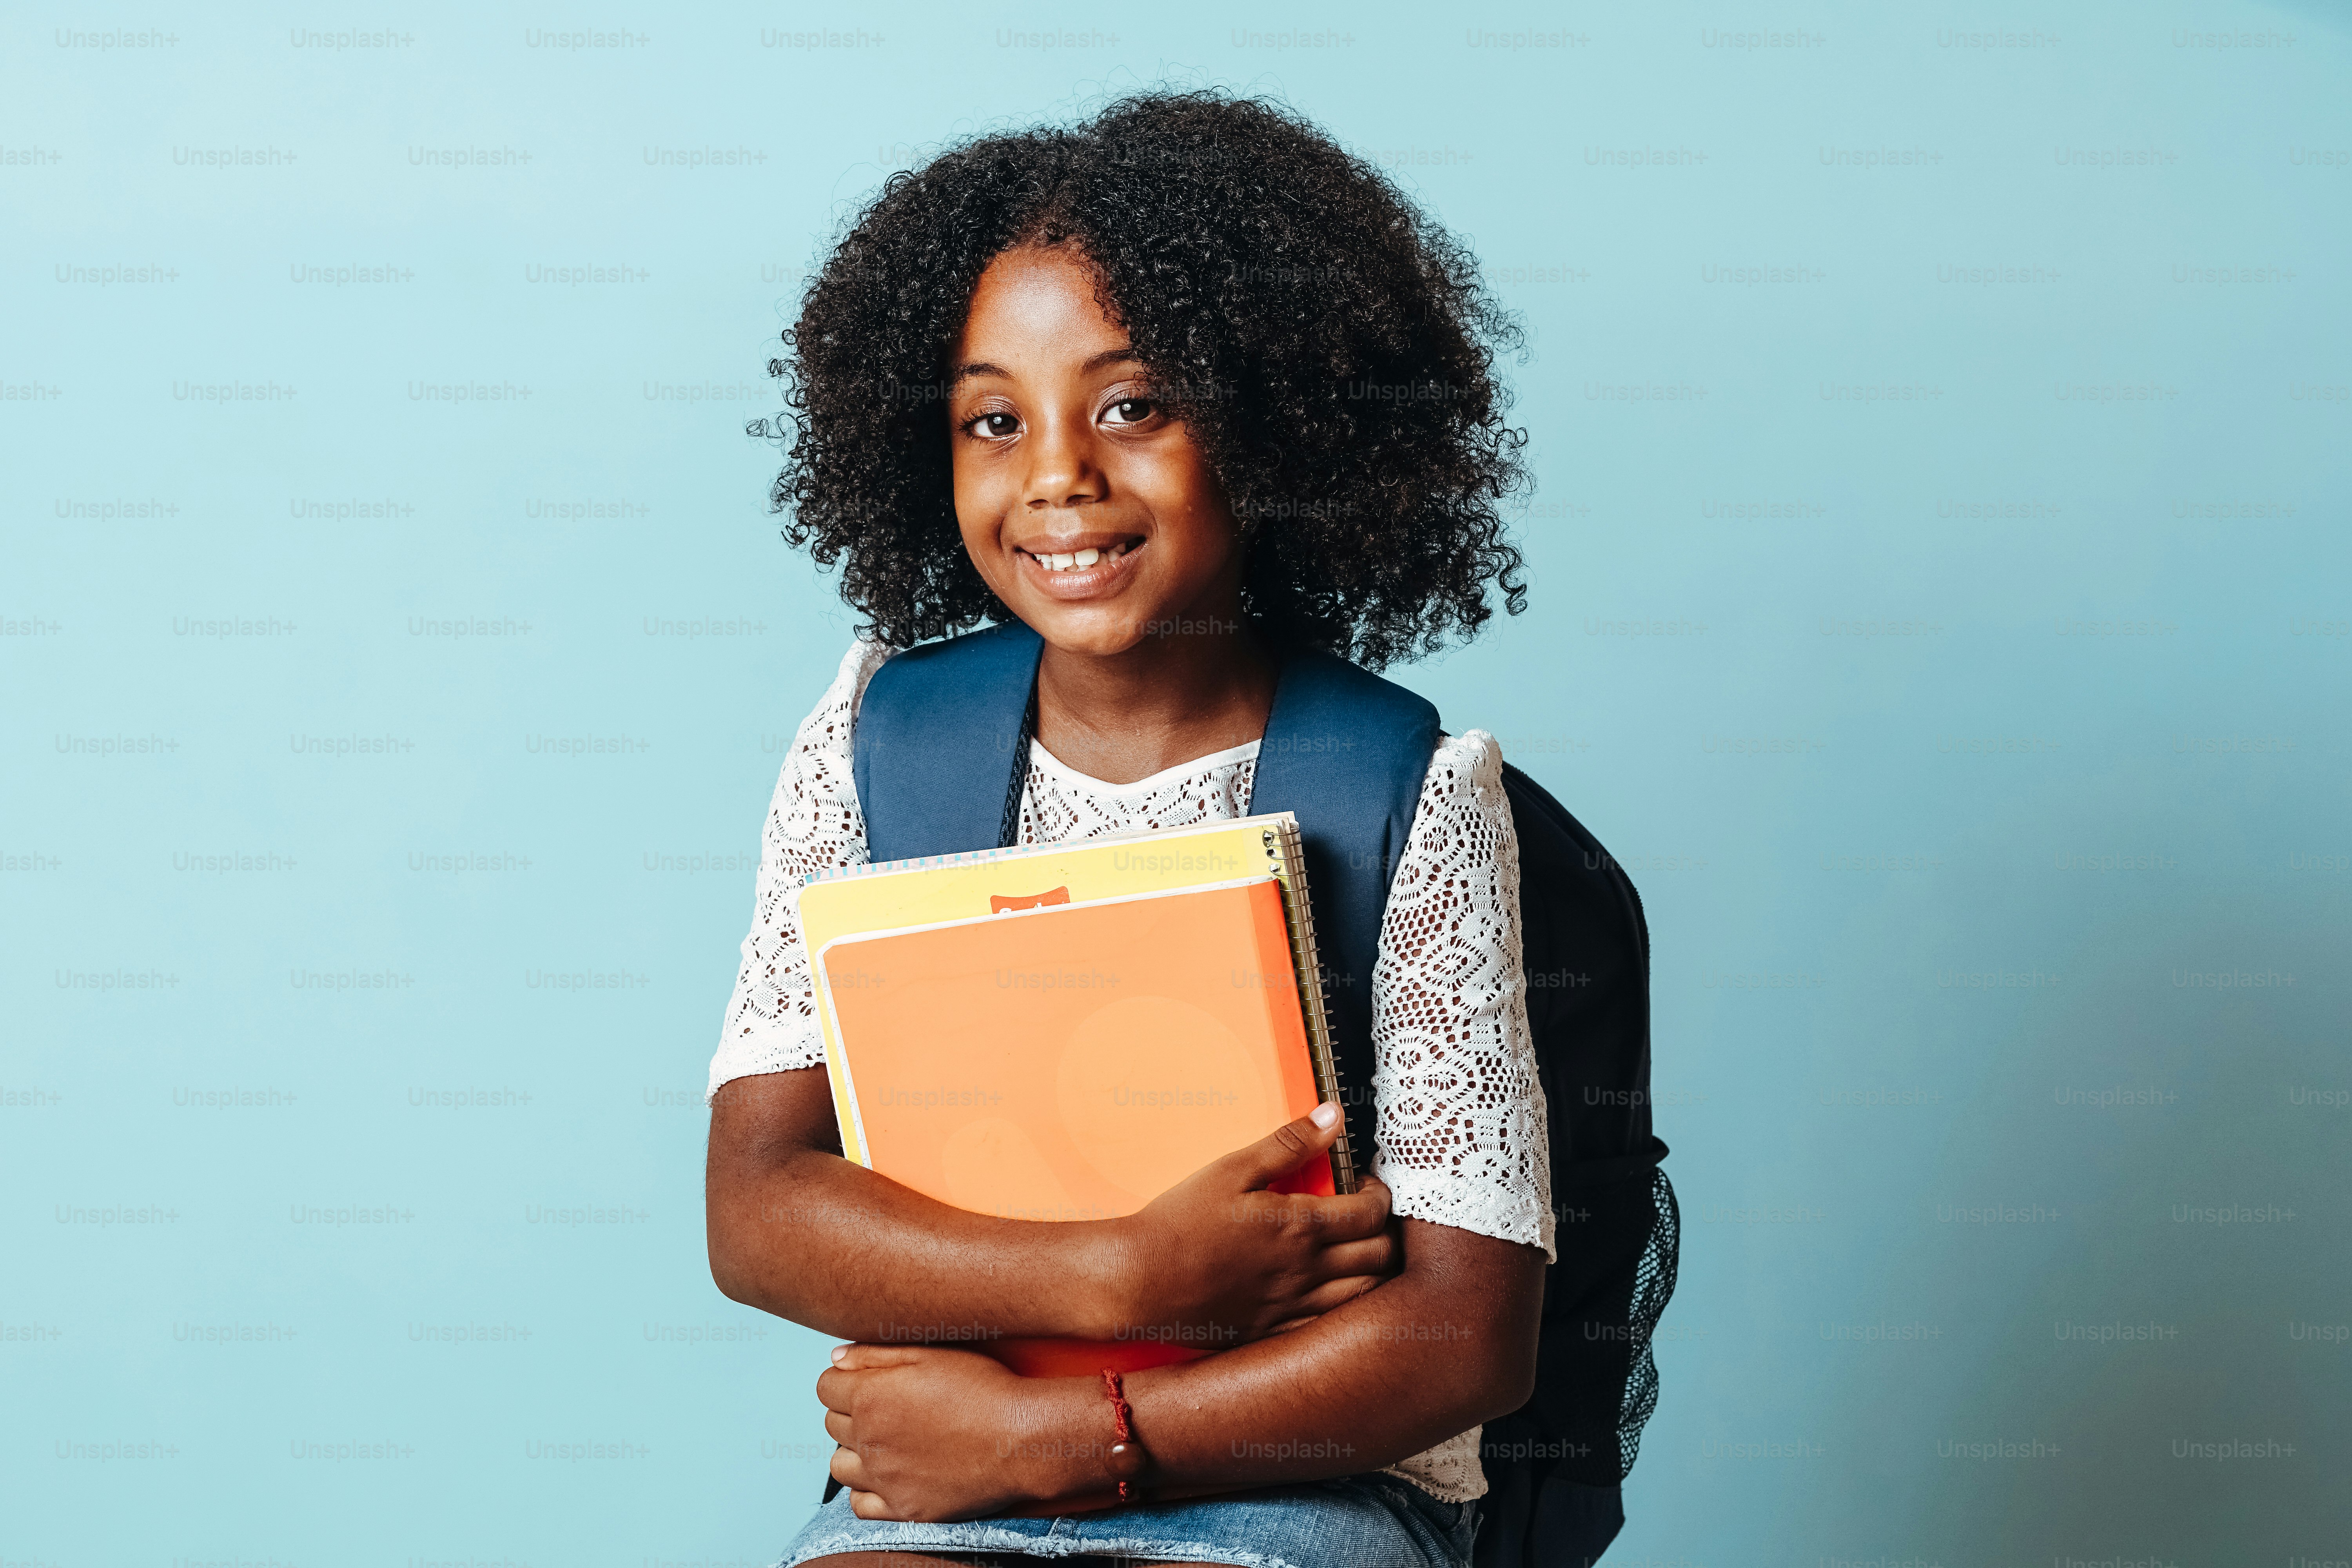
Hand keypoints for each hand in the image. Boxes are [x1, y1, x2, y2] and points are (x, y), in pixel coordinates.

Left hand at [819, 1343, 1086, 1520]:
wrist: (1021, 1438)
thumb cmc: (982, 1390)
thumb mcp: (929, 1354)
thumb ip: (875, 1355)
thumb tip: (836, 1359)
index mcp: (871, 1397)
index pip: (825, 1386)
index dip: (845, 1380)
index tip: (866, 1380)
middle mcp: (869, 1439)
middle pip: (831, 1424)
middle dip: (851, 1411)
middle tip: (886, 1406)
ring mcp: (884, 1478)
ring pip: (839, 1465)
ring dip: (855, 1450)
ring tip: (885, 1441)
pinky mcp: (903, 1507)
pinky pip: (859, 1504)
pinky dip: (866, 1490)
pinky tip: (889, 1473)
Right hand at [1110, 1103, 1398, 1347]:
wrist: (1140, 1279)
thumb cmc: (1181, 1220)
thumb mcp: (1232, 1169)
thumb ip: (1288, 1144)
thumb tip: (1334, 1116)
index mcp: (1300, 1227)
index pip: (1373, 1214)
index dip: (1381, 1195)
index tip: (1365, 1185)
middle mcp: (1306, 1272)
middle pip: (1381, 1258)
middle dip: (1386, 1233)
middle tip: (1366, 1217)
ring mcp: (1292, 1307)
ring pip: (1365, 1297)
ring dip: (1373, 1271)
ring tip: (1354, 1251)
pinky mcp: (1274, 1332)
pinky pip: (1330, 1326)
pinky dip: (1344, 1307)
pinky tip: (1327, 1288)